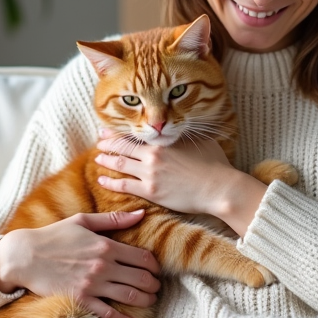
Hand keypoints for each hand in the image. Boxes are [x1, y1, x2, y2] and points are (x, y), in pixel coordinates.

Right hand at [0, 210, 160, 317]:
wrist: (25, 256)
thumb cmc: (54, 235)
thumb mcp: (83, 221)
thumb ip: (114, 219)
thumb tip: (141, 213)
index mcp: (106, 245)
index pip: (143, 258)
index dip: (155, 266)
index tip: (156, 270)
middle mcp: (103, 266)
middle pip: (142, 278)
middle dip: (154, 284)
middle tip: (156, 287)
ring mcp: (92, 284)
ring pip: (130, 296)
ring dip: (145, 300)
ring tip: (149, 300)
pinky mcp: (80, 299)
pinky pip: (108, 313)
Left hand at [94, 130, 268, 236]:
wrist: (220, 188)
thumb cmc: (215, 164)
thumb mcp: (200, 140)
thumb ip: (185, 134)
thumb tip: (182, 125)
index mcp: (163, 141)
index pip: (134, 134)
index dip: (118, 132)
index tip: (107, 131)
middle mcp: (153, 154)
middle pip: (122, 147)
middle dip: (108, 144)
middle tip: (98, 142)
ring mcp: (150, 173)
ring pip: (119, 164)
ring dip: (106, 161)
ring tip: (98, 159)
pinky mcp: (151, 191)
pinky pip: (124, 186)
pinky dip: (110, 182)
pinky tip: (101, 179)